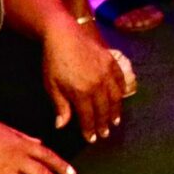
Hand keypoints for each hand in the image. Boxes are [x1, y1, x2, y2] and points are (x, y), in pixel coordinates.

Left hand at [43, 18, 126, 144]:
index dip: (90, 129)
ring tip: (115, 121)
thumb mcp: (51, 86)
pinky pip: (120, 78)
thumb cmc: (53, 61)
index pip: (88, 116)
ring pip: (115, 96)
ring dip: (116, 110)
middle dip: (104, 124)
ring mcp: (106, 72)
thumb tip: (62, 126)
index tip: (92, 139)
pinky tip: (122, 96)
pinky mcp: (110, 61)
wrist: (63, 34)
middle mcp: (98, 84)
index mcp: (81, 92)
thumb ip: (60, 106)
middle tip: (105, 134)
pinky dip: (122, 89)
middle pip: (103, 109)